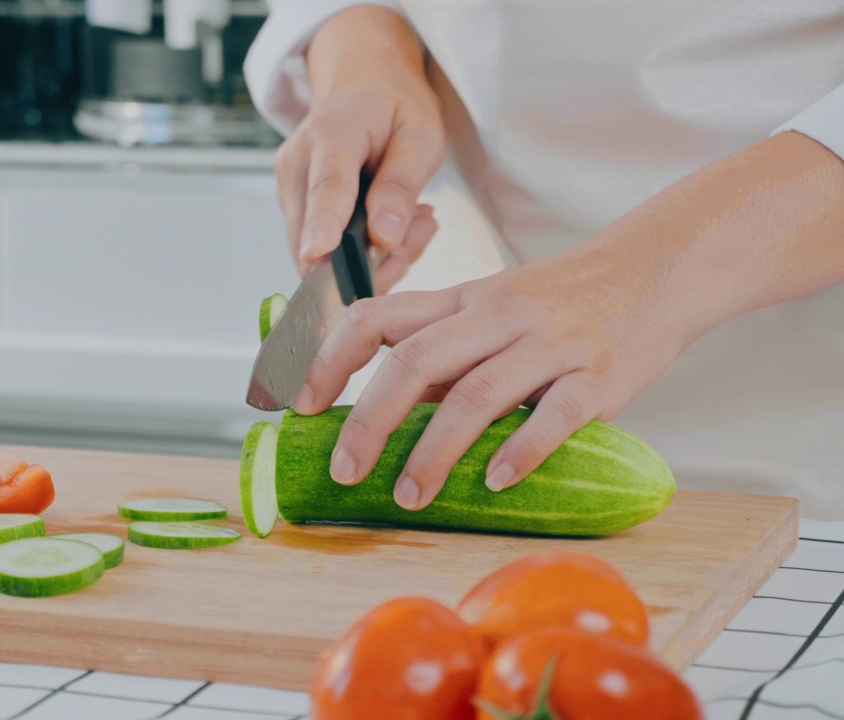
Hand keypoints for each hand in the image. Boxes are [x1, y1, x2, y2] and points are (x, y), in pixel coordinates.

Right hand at [278, 5, 444, 291]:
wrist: (361, 85)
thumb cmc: (392, 106)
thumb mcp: (421, 135)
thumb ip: (402, 186)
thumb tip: (384, 236)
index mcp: (331, 134)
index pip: (326, 187)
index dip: (323, 224)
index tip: (320, 253)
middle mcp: (296, 163)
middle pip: (315, 234)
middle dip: (369, 256)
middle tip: (420, 230)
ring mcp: (289, 188)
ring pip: (318, 251)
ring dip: (370, 254)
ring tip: (410, 219)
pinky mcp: (292, 206)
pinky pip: (321, 248)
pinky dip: (358, 249)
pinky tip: (387, 221)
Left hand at [292, 243, 696, 510]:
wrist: (659, 267)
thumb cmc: (561, 300)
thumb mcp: (491, 310)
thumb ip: (442, 355)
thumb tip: (385, 414)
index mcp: (461, 300)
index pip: (376, 316)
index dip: (329, 358)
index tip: (301, 405)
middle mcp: (497, 315)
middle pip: (414, 362)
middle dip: (369, 421)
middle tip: (345, 472)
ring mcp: (550, 343)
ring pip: (476, 395)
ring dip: (434, 453)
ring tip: (410, 497)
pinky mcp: (601, 375)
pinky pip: (555, 416)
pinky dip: (520, 451)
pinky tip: (494, 482)